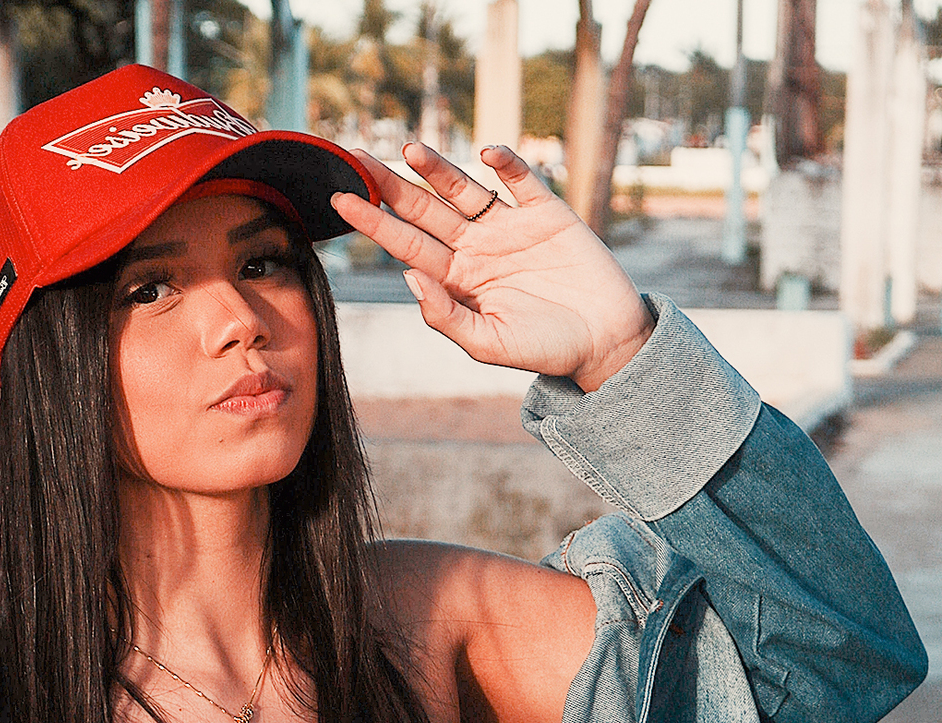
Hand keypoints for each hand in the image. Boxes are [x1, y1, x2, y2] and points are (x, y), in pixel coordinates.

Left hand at [330, 142, 654, 392]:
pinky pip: (522, 182)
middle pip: (426, 210)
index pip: (407, 245)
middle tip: (355, 156)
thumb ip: (446, 314)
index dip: (373, 223)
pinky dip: (507, 166)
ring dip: (438, 169)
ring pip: (465, 190)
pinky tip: (487, 156)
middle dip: (391, 185)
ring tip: (410, 149)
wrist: (604, 342)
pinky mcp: (548, 213)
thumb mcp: (487, 343)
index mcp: (458, 280)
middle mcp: (477, 248)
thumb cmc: (544, 350)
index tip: (340, 200)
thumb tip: (409, 276)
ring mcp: (510, 227)